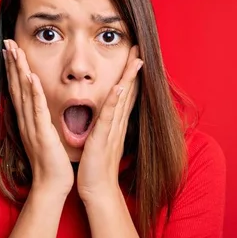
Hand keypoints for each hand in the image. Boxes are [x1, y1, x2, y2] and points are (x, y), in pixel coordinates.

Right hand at [3, 39, 73, 196]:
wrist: (51, 186)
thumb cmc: (51, 163)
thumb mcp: (44, 136)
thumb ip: (40, 121)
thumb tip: (39, 109)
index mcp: (27, 120)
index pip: (18, 89)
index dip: (14, 69)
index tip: (11, 51)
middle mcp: (26, 120)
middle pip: (16, 86)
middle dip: (12, 63)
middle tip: (7, 42)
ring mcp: (32, 126)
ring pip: (24, 93)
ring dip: (19, 71)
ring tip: (15, 52)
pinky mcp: (42, 133)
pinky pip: (37, 109)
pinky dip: (34, 93)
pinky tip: (31, 77)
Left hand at [77, 45, 142, 202]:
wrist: (97, 189)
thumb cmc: (96, 167)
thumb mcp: (101, 140)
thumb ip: (104, 126)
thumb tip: (104, 115)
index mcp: (115, 123)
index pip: (124, 93)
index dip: (130, 74)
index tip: (134, 56)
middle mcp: (117, 123)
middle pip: (129, 91)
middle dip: (134, 69)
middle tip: (140, 48)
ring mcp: (112, 129)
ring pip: (122, 99)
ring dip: (129, 78)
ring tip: (137, 59)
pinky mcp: (103, 138)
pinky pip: (109, 116)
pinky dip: (115, 101)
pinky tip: (120, 87)